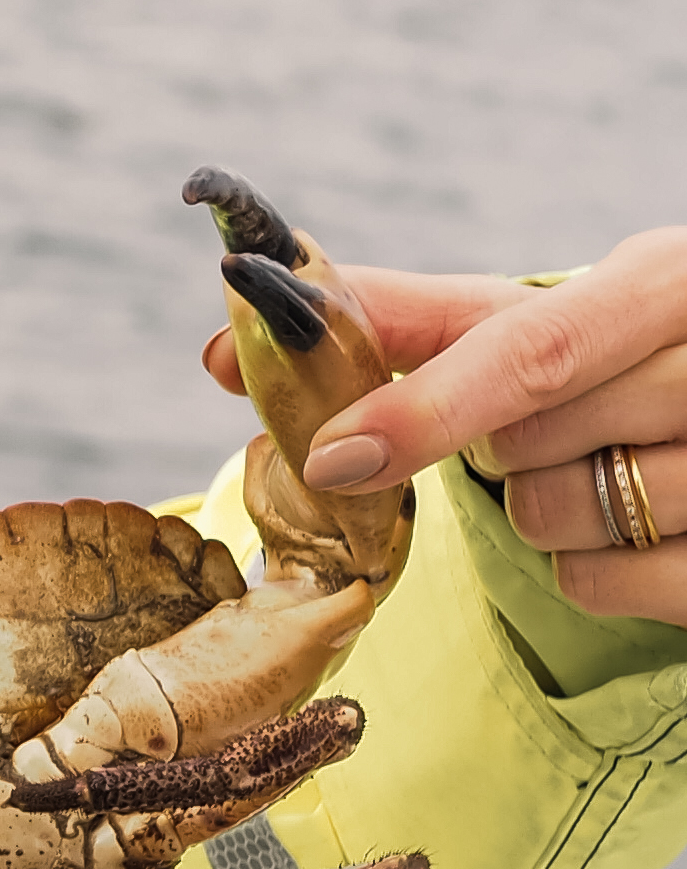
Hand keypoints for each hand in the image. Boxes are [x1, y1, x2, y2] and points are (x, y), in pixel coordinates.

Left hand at [202, 228, 686, 626]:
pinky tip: (629, 526)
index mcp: (663, 283)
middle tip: (547, 425)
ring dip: (543, 509)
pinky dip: (589, 570)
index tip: (326, 455)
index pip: (531, 350)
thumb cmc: (618, 356)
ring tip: (600, 466)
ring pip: (558, 518)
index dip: (419, 406)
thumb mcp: (536, 317)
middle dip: (498, 446)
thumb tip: (225, 347)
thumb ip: (393, 321)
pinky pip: (601, 586)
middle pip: (528, 442)